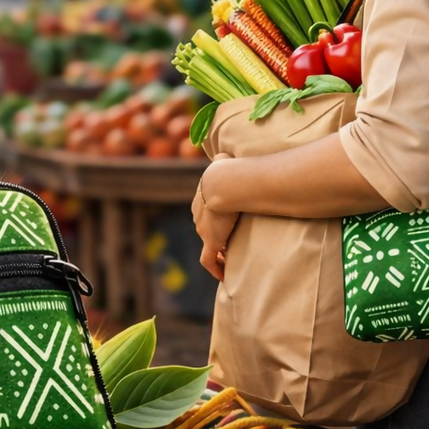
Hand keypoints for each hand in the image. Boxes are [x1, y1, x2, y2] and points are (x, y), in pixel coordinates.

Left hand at [192, 154, 238, 281]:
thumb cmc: (228, 170)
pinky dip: (215, 269)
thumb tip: (226, 152)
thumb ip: (223, 157)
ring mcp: (203, 230)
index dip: (215, 220)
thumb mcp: (224, 159)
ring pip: (208, 246)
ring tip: (230, 261)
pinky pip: (208, 260)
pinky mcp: (210, 241)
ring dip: (218, 254)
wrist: (225, 184)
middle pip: (205, 230)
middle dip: (216, 238)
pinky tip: (223, 277)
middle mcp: (198, 216)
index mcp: (201, 199)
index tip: (226, 225)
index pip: (204, 213)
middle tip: (230, 245)